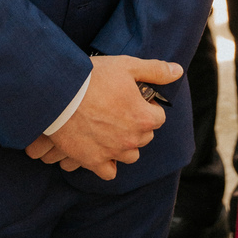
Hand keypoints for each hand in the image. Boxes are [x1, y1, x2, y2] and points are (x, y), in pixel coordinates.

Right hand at [24, 55, 181, 180]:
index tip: (135, 98)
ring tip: (111, 129)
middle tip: (120, 110)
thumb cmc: (93, 77)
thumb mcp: (127, 66)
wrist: (59, 93)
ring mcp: (112, 152)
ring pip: (130, 155)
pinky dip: (107, 163)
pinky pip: (109, 172)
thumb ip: (156, 70)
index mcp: (143, 117)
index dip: (148, 106)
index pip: (158, 117)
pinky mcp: (93, 161)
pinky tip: (101, 148)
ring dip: (125, 144)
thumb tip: (178, 71)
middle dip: (138, 125)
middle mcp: (131, 139)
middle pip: (145, 137)